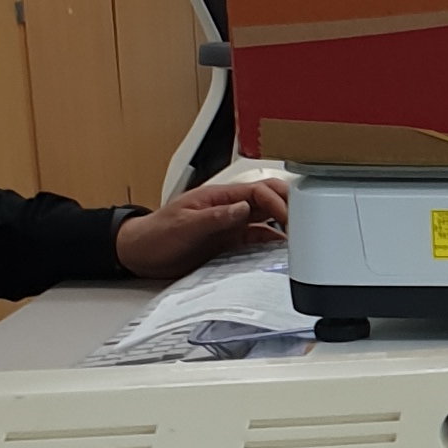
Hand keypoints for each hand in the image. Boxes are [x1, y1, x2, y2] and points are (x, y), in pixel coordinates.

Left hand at [113, 172, 291, 281]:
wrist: (138, 254)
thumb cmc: (155, 234)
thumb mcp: (183, 224)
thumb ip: (214, 216)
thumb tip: (243, 208)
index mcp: (220, 196)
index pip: (259, 192)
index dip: (278, 203)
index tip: (289, 220)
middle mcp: (230, 209)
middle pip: (271, 200)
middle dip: (291, 208)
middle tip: (308, 225)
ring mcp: (232, 226)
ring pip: (269, 221)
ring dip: (285, 228)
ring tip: (302, 242)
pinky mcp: (231, 244)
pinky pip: (258, 242)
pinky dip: (272, 246)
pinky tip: (282, 255)